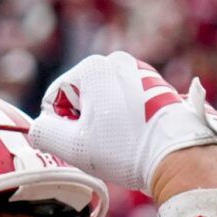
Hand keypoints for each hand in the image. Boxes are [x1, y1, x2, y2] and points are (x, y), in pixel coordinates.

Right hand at [29, 52, 216, 193]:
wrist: (179, 155)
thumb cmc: (125, 149)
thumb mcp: (73, 146)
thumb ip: (43, 133)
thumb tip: (38, 127)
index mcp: (91, 67)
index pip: (56, 98)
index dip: (59, 126)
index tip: (78, 144)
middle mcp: (116, 61)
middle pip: (81, 97)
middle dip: (84, 123)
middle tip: (101, 147)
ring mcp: (140, 71)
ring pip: (104, 102)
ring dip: (104, 124)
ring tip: (121, 144)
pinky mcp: (157, 86)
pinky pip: (127, 103)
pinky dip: (125, 121)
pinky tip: (135, 138)